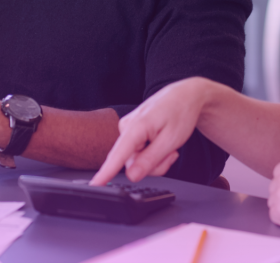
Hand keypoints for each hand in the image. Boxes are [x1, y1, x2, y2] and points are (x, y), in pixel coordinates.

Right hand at [90, 78, 209, 184]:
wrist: (184, 96)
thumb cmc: (180, 113)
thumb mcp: (170, 140)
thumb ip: (150, 160)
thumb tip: (131, 176)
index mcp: (136, 126)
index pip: (118, 154)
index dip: (106, 172)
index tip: (95, 184)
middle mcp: (126, 127)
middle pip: (133, 164)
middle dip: (154, 164)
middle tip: (171, 153)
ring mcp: (128, 129)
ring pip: (137, 161)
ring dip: (156, 159)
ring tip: (168, 145)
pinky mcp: (131, 132)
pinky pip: (139, 153)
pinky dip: (153, 153)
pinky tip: (162, 142)